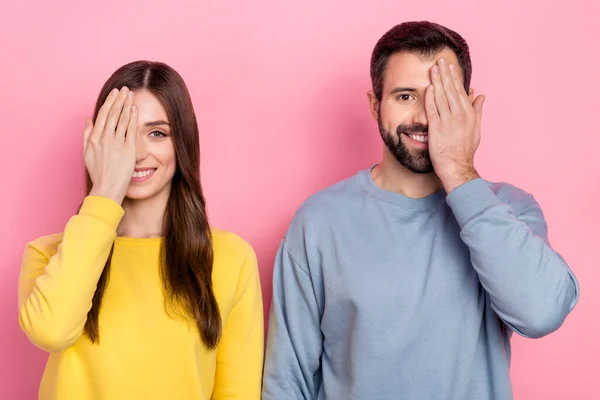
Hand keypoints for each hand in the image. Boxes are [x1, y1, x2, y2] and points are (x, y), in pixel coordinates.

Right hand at [83, 87, 136, 204]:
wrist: (107, 188)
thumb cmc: (98, 173)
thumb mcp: (87, 153)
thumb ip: (87, 135)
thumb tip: (88, 119)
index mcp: (94, 138)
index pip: (103, 115)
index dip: (110, 102)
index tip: (114, 93)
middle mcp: (105, 139)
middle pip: (113, 114)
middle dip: (119, 99)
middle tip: (124, 88)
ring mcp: (116, 144)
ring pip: (122, 119)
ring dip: (126, 105)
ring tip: (131, 94)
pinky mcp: (128, 150)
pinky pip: (131, 130)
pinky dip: (132, 118)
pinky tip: (134, 109)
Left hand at [425, 57, 484, 192]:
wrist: (456, 167)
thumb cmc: (465, 150)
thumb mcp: (476, 129)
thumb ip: (477, 111)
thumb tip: (480, 95)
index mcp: (469, 114)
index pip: (460, 91)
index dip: (454, 77)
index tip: (450, 66)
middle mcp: (459, 115)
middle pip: (451, 90)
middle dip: (445, 74)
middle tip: (439, 60)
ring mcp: (448, 121)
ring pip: (441, 97)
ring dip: (437, 81)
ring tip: (433, 69)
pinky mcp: (437, 128)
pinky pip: (433, 109)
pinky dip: (431, 97)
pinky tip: (428, 87)